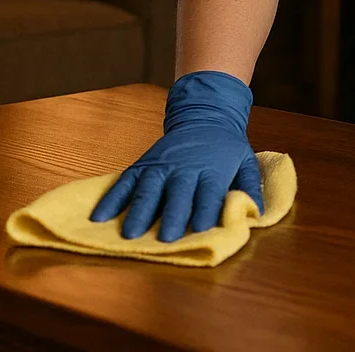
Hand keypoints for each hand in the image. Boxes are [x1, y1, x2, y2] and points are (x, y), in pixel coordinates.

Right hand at [89, 70, 264, 241]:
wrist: (204, 116)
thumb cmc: (227, 148)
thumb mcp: (246, 162)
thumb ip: (250, 187)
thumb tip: (256, 212)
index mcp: (212, 169)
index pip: (209, 192)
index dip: (206, 209)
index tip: (202, 228)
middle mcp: (184, 167)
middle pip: (178, 193)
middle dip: (172, 215)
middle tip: (166, 238)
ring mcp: (161, 165)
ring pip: (148, 188)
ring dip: (138, 211)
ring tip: (129, 235)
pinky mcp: (143, 164)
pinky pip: (124, 182)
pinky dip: (111, 199)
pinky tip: (98, 217)